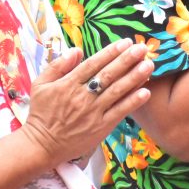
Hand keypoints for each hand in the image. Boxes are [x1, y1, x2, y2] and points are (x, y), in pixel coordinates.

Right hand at [21, 39, 152, 165]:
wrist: (41, 146)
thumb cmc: (41, 114)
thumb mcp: (40, 85)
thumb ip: (57, 65)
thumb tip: (76, 50)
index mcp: (68, 84)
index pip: (93, 64)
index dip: (111, 52)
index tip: (125, 42)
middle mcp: (83, 96)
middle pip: (108, 74)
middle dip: (127, 60)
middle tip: (142, 48)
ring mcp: (93, 112)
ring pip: (117, 91)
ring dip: (135, 77)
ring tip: (148, 65)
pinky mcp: (100, 127)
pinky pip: (119, 112)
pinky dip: (133, 102)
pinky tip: (146, 92)